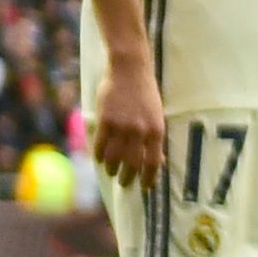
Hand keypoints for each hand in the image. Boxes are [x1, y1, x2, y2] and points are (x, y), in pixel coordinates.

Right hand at [93, 57, 166, 186]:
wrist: (130, 69)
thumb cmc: (145, 92)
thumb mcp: (157, 116)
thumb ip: (155, 137)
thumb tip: (158, 160)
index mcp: (156, 131)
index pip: (153, 163)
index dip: (148, 178)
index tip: (144, 187)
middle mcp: (140, 132)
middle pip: (132, 163)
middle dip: (127, 177)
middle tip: (123, 182)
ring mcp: (121, 126)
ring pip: (114, 156)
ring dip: (111, 167)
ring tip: (110, 171)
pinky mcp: (105, 120)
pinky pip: (101, 143)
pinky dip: (99, 154)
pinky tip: (99, 158)